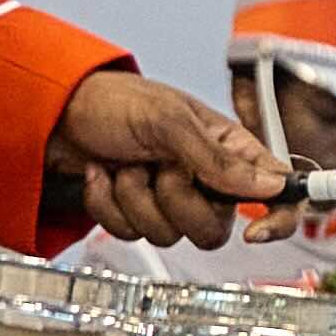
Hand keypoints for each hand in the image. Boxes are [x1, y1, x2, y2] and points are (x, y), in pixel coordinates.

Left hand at [47, 63, 284, 248]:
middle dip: (177, 203)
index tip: (256, 232)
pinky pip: (131, 234)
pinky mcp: (136, 214)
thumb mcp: (169, 121)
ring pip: (169, 235)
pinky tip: (103, 175)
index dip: (279, 218)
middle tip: (159, 169)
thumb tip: (270, 186)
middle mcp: (206, 179)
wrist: (57, 113)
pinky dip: (108, 205)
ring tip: (125, 163)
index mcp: (229, 150)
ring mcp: (170, 200)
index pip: (277, 192)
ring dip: (135, 199)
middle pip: (215, 228)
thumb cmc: (116, 101)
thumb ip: (217, 159)